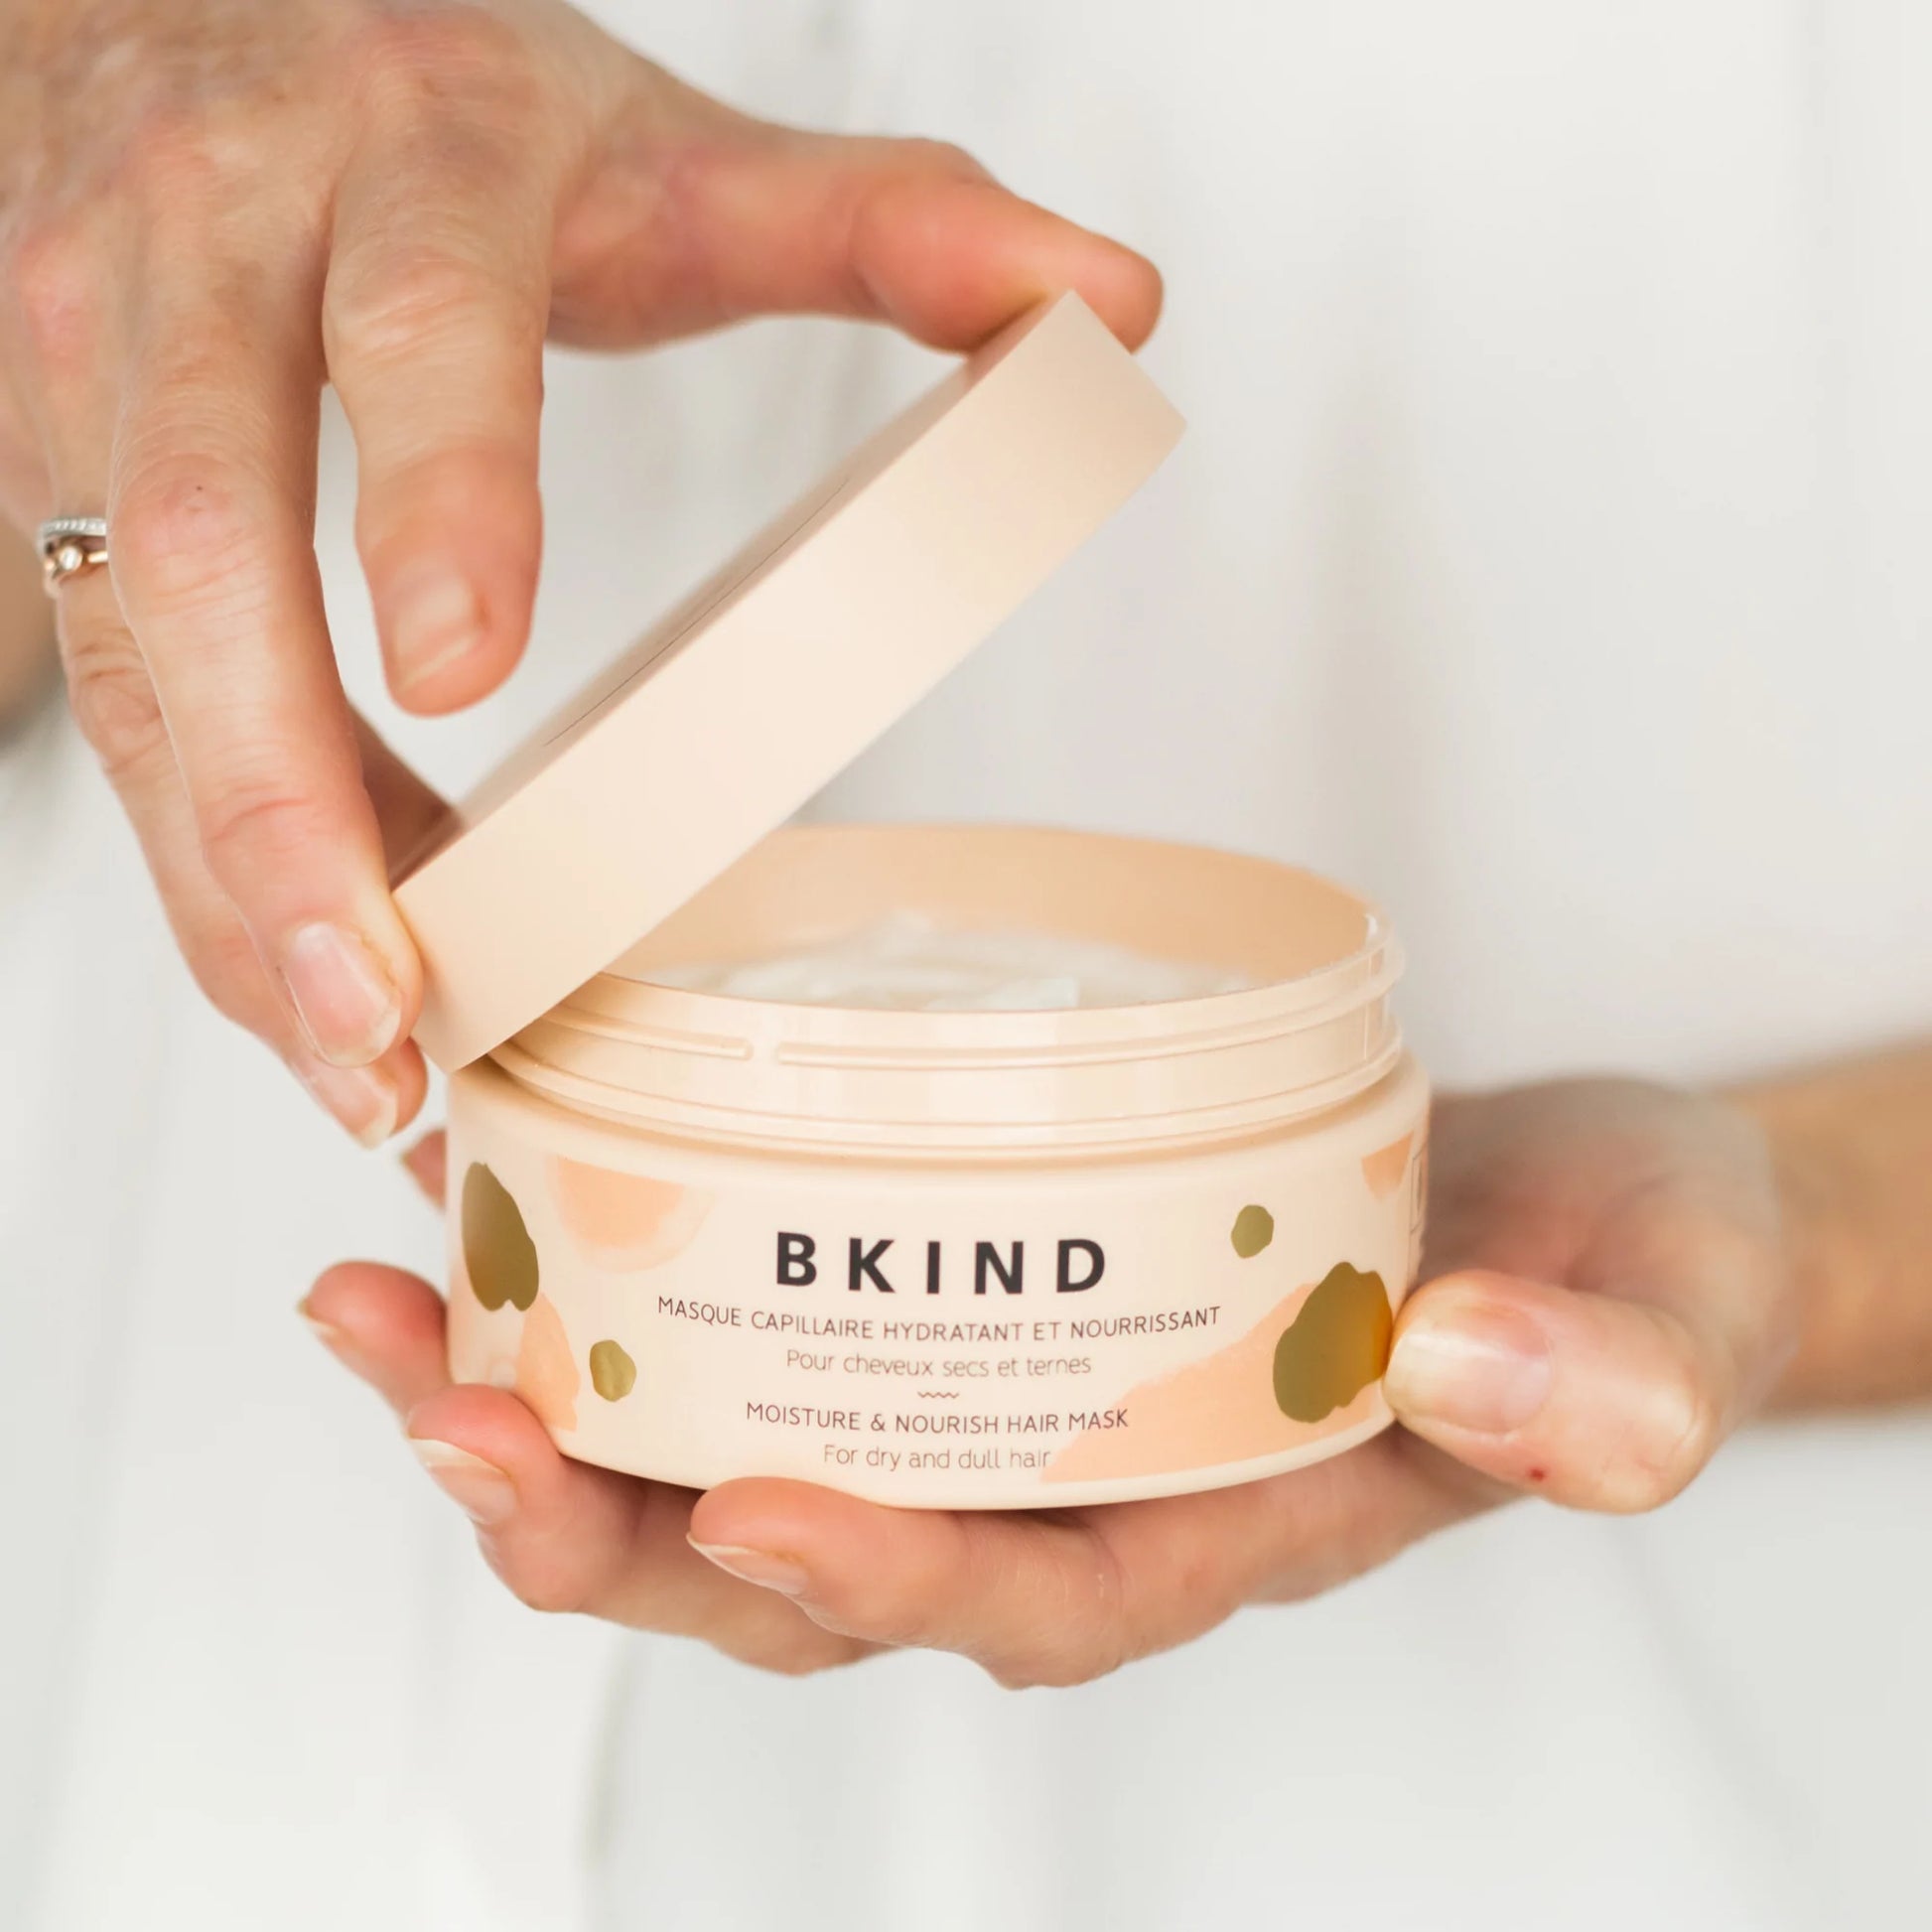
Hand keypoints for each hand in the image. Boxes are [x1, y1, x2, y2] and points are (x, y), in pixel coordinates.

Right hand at [0, 0, 1159, 1141]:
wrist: (181, 15)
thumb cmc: (444, 107)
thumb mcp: (675, 147)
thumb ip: (892, 221)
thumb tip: (1107, 303)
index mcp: (407, 166)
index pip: (410, 324)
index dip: (437, 491)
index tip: (461, 671)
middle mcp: (209, 259)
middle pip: (203, 543)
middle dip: (284, 797)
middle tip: (391, 997)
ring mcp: (99, 376)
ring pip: (132, 664)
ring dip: (236, 887)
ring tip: (363, 1062)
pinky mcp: (55, 484)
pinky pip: (118, 707)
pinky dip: (213, 866)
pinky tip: (313, 988)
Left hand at [305, 1077, 1795, 1682]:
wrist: (1572, 1201)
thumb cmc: (1615, 1263)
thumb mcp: (1662, 1299)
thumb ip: (1620, 1371)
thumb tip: (1498, 1377)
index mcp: (1234, 1521)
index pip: (1040, 1595)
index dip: (892, 1575)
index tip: (751, 1511)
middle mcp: (1088, 1484)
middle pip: (824, 1555)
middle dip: (617, 1523)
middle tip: (449, 1413)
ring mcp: (1015, 1392)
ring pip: (749, 1448)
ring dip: (557, 1403)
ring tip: (392, 1317)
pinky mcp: (973, 1285)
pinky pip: (774, 1318)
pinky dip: (626, 1281)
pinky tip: (508, 1211)